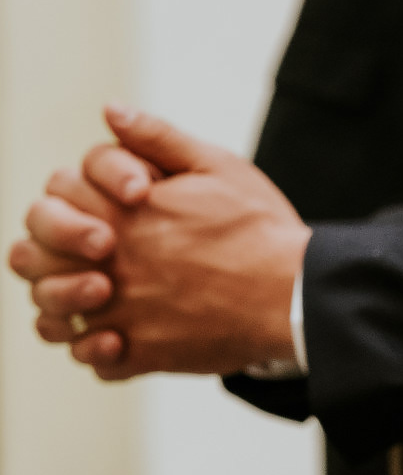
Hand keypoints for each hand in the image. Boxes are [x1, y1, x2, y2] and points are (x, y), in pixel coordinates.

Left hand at [10, 105, 310, 378]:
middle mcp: (113, 265)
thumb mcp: (218, 166)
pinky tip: (117, 336)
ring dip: (61, 307)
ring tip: (94, 297)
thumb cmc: (262, 231)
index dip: (77, 193)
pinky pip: (95, 361)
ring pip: (53, 316)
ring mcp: (124, 313)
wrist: (297, 294)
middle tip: (88, 253)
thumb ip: (158, 138)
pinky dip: (96, 352)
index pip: (59, 194)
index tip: (117, 203)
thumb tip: (112, 112)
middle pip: (33, 258)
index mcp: (124, 215)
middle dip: (48, 250)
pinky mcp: (145, 353)